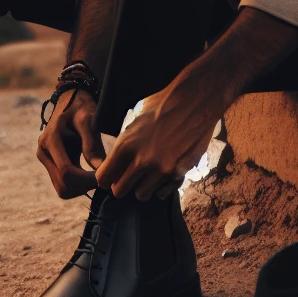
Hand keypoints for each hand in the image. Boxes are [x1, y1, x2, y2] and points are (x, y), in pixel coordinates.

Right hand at [37, 87, 106, 198]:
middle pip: (63, 185)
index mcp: (50, 139)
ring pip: (62, 189)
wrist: (70, 99)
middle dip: (85, 186)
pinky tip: (90, 173)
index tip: (104, 176)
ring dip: (81, 188)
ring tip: (97, 175)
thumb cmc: (81, 105)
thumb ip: (93, 144)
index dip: (87, 180)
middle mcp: (43, 151)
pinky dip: (78, 185)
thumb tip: (101, 171)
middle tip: (103, 178)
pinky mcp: (51, 163)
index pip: (67, 172)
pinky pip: (63, 184)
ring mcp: (45, 158)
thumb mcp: (89, 120)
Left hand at [95, 78, 222, 200]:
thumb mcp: (133, 119)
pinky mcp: (179, 172)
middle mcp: (142, 160)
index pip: (103, 178)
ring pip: (141, 195)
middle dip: (121, 185)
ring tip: (148, 174)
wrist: (194, 102)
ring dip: (142, 187)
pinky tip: (163, 174)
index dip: (106, 177)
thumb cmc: (162, 104)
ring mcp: (161, 169)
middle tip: (129, 177)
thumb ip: (125, 142)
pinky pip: (163, 193)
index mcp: (125, 145)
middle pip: (119, 191)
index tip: (111, 176)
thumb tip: (117, 160)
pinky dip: (161, 187)